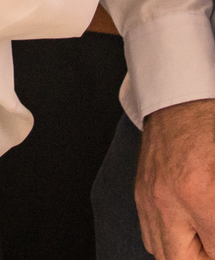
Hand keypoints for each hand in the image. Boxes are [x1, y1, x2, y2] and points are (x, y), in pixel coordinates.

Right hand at [136, 100, 214, 257]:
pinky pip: (149, 236)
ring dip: (186, 255)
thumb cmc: (209, 129)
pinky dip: (168, 243)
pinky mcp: (140, 195)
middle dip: (204, 257)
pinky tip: (187, 234)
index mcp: (198, 194)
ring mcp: (148, 199)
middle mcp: (167, 201)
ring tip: (205, 243)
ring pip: (162, 253)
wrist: (177, 102)